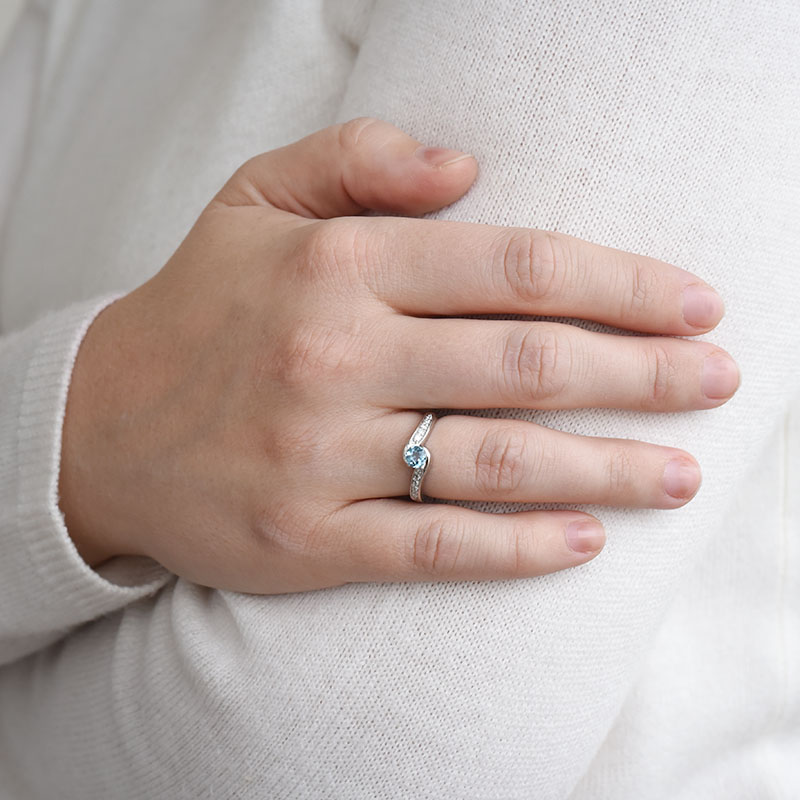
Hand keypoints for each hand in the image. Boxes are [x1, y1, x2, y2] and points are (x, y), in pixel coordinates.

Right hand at [58, 117, 738, 591]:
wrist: (101, 427)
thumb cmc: (199, 310)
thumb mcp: (255, 201)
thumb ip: (358, 160)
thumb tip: (468, 165)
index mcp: (337, 267)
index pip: (512, 267)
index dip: (617, 285)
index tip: (691, 304)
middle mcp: (333, 357)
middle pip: (527, 364)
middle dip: (643, 375)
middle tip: (718, 381)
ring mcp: (318, 457)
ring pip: (495, 462)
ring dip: (606, 468)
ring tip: (680, 473)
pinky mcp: (306, 541)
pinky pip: (432, 546)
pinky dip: (517, 547)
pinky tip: (583, 540)